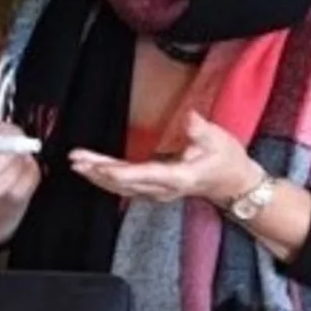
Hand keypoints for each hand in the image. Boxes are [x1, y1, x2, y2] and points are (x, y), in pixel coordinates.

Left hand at [69, 112, 261, 207]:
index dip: (121, 172)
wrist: (233, 183)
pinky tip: (93, 172)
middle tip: (76, 160)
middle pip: (126, 183)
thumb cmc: (227, 160)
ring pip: (122, 188)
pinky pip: (126, 187)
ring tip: (77, 164)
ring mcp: (158, 193)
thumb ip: (200, 129)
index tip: (101, 166)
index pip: (145, 175)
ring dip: (98, 177)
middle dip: (99, 172)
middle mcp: (164, 189)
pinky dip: (107, 180)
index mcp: (179, 177)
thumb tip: (190, 117)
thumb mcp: (218, 139)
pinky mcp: (154, 190)